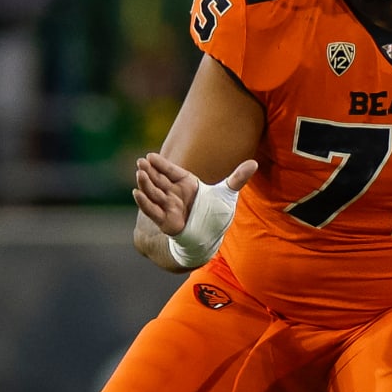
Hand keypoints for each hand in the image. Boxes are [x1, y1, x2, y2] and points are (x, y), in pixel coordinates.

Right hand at [133, 153, 257, 235]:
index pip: (171, 171)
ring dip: (146, 184)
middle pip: (159, 180)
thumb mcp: (227, 193)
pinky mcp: (165, 220)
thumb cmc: (213, 212)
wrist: (208, 236)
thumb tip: (254, 163)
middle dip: (149, 171)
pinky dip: (145, 203)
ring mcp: (169, 206)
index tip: (150, 156)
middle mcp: (174, 193)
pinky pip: (153, 210)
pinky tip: (137, 193)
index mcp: (186, 183)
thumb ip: (238, 178)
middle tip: (140, 161)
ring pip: (154, 193)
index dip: (161, 164)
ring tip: (139, 174)